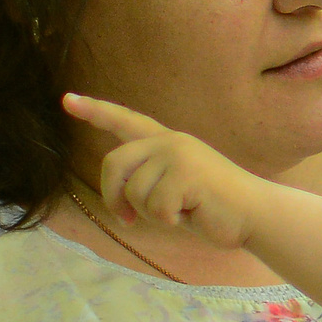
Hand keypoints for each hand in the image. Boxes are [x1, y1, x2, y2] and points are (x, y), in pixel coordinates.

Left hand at [62, 93, 262, 248]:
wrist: (255, 213)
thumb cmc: (213, 208)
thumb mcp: (174, 188)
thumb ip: (148, 181)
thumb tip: (119, 201)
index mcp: (166, 142)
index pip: (125, 120)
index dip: (95, 111)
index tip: (67, 100)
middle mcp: (169, 141)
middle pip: (113, 163)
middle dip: (113, 196)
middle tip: (128, 219)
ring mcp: (178, 154)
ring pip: (133, 192)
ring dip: (151, 214)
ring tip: (181, 212)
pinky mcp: (186, 172)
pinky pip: (154, 207)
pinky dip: (169, 220)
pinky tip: (191, 215)